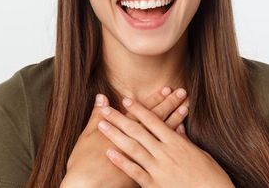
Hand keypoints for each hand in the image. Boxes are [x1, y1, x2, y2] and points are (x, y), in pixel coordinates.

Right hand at [61, 87, 189, 187]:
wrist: (86, 186)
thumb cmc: (83, 163)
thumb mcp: (87, 137)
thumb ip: (96, 116)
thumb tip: (101, 97)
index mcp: (120, 132)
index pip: (141, 112)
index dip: (155, 100)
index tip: (167, 89)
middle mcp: (134, 142)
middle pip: (155, 121)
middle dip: (169, 105)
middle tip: (181, 93)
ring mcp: (142, 157)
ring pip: (161, 136)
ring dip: (174, 121)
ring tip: (185, 108)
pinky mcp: (144, 172)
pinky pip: (163, 154)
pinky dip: (170, 144)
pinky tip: (181, 134)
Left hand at [97, 97, 233, 187]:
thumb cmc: (211, 177)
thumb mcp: (200, 155)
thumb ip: (185, 140)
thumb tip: (178, 126)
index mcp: (177, 143)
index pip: (154, 121)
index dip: (139, 109)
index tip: (126, 100)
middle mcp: (165, 153)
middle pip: (138, 131)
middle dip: (120, 118)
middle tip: (105, 109)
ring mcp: (159, 169)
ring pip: (133, 148)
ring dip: (115, 135)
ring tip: (102, 125)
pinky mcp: (154, 185)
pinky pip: (135, 171)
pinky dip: (121, 161)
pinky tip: (109, 153)